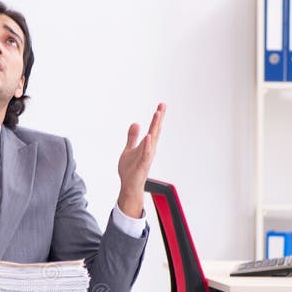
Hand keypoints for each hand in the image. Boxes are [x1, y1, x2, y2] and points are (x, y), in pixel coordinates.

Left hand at [117, 102, 164, 217]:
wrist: (129, 186)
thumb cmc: (130, 170)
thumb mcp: (129, 150)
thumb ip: (132, 137)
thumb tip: (135, 124)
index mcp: (146, 145)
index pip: (153, 128)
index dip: (157, 117)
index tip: (161, 105)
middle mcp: (149, 149)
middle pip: (155, 131)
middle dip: (159, 118)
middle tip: (162, 105)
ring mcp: (147, 157)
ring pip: (153, 139)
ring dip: (155, 127)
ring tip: (157, 114)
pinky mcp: (142, 165)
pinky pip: (146, 153)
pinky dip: (148, 145)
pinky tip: (149, 136)